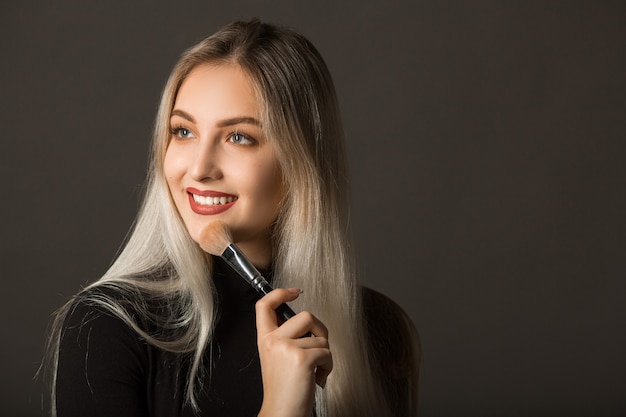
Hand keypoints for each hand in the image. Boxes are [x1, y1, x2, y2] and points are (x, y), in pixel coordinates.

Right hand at [256, 288, 332, 416]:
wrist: (282, 413)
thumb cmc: (284, 390)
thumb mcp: (276, 359)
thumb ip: (284, 338)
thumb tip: (306, 323)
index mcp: (265, 339)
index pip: (264, 305)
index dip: (280, 293)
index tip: (294, 292)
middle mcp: (273, 341)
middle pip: (305, 315)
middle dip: (320, 331)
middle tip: (319, 349)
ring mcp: (286, 348)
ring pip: (320, 337)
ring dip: (325, 356)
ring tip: (315, 372)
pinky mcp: (301, 358)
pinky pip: (326, 352)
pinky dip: (328, 367)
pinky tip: (317, 379)